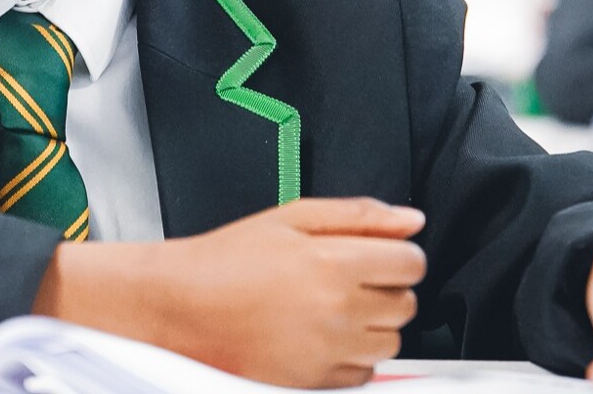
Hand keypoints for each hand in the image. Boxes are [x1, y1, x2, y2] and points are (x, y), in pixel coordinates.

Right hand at [37, 198, 425, 388]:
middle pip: (406, 303)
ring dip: (373, 324)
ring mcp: (329, 350)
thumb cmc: (227, 260)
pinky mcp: (316, 381)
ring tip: (332, 306)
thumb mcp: (291, 217)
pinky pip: (366, 374)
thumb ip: (358, 216)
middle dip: (384, 287)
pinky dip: (353, 356)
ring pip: (391, 341)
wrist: (180, 305)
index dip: (398, 254)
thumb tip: (409, 220)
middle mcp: (338, 311)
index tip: (380, 254)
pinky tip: (322, 334)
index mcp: (334, 262)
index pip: (412, 263)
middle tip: (346, 277)